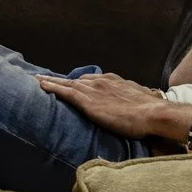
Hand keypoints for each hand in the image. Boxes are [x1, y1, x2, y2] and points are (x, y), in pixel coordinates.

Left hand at [36, 73, 166, 138]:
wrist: (153, 113)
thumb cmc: (151, 111)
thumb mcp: (141, 101)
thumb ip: (133, 102)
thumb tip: (138, 107)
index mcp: (114, 81)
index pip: (91, 80)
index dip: (79, 82)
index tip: (71, 82)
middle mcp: (102, 82)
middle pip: (76, 80)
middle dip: (61, 80)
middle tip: (46, 78)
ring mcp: (94, 90)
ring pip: (67, 84)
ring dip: (51, 82)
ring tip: (38, 80)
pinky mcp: (88, 102)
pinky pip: (65, 92)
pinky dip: (52, 88)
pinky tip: (41, 86)